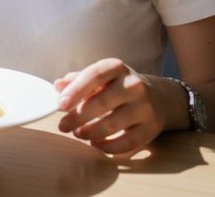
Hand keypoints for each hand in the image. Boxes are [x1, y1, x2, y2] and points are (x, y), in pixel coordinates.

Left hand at [54, 58, 173, 154]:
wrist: (157, 97)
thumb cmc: (117, 87)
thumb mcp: (99, 77)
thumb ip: (77, 80)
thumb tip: (58, 85)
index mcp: (116, 68)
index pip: (94, 76)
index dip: (75, 90)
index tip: (60, 105)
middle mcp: (134, 85)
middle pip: (101, 102)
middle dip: (78, 117)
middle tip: (63, 126)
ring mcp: (145, 107)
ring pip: (113, 124)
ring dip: (90, 132)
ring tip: (78, 133)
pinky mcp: (151, 128)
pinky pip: (128, 142)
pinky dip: (108, 146)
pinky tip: (96, 144)